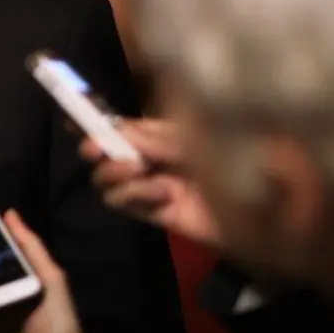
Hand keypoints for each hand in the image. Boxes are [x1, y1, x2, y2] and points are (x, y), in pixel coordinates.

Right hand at [82, 118, 221, 247]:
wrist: (261, 211)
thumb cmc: (235, 161)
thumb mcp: (191, 139)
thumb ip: (151, 137)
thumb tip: (115, 133)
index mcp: (163, 132)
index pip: (121, 124)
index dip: (95, 121)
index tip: (72, 120)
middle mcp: (152, 156)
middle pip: (106, 150)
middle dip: (98, 147)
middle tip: (95, 150)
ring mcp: (150, 184)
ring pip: (106, 178)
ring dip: (115, 171)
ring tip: (136, 170)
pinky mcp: (152, 212)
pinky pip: (123, 202)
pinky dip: (135, 194)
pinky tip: (161, 193)